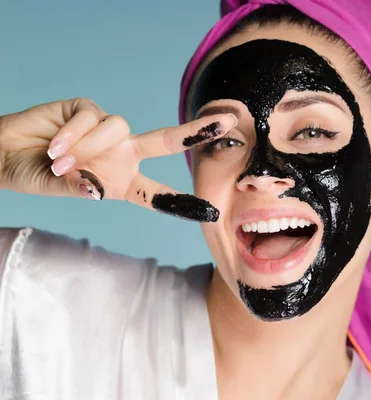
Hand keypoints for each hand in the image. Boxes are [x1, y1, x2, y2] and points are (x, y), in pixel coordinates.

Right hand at [0, 98, 236, 221]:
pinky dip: (72, 134)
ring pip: (120, 128)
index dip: (183, 204)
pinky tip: (53, 144)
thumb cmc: (35, 176)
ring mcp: (107, 131)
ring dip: (89, 146)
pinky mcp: (88, 110)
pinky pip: (93, 117)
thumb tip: (98, 187)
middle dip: (197, 130)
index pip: (157, 195)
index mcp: (121, 182)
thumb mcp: (59, 189)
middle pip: (166, 141)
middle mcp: (121, 155)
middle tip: (229, 121)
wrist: (4, 152)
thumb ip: (80, 186)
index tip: (211, 212)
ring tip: (58, 161)